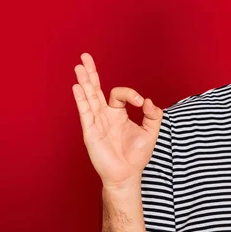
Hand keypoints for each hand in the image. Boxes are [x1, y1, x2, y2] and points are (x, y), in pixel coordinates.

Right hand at [72, 53, 162, 188]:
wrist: (127, 175)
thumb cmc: (137, 156)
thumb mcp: (151, 132)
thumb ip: (153, 115)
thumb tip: (148, 101)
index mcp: (118, 114)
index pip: (119, 94)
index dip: (130, 93)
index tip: (141, 103)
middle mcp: (105, 115)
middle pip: (96, 89)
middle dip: (92, 73)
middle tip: (85, 57)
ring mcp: (96, 122)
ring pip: (89, 97)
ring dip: (84, 81)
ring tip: (79, 66)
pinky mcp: (91, 132)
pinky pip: (85, 112)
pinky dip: (82, 99)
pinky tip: (77, 86)